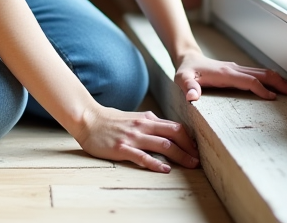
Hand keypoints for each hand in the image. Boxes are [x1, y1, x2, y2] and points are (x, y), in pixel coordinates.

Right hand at [73, 105, 199, 172]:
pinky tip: (166, 169)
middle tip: (198, 160)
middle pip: (174, 134)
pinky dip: (156, 164)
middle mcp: (143, 126)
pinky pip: (143, 157)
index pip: (175, 127)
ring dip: (180, 156)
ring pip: (163, 145)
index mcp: (147, 119)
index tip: (196, 149)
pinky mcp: (122, 148)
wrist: (88, 119)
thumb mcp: (134, 117)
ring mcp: (133, 137)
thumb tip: (165, 129)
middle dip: (189, 147)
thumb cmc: (110, 120)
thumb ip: (149, 123)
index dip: (189, 139)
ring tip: (190, 165)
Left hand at [175, 51, 286, 101]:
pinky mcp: (238, 71)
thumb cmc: (185, 71)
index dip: (261, 89)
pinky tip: (278, 86)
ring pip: (262, 73)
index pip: (248, 81)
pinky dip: (271, 79)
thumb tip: (193, 98)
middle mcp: (234, 69)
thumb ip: (188, 87)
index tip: (274, 99)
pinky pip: (258, 74)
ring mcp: (237, 69)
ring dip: (278, 80)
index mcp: (225, 74)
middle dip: (279, 83)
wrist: (188, 59)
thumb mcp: (182, 79)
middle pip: (262, 74)